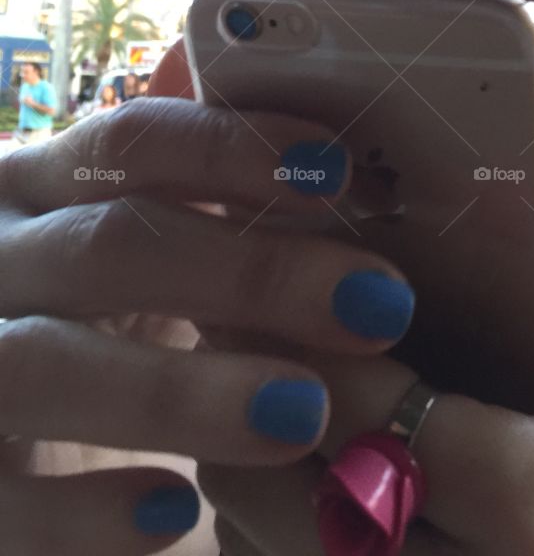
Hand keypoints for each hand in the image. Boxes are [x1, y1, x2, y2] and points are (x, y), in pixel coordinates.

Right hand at [0, 65, 415, 555]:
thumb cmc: (74, 312)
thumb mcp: (122, 245)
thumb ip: (205, 215)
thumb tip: (346, 202)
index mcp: (35, 186)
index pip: (128, 142)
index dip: (231, 150)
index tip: (337, 174)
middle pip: (109, 246)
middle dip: (250, 274)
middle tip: (377, 306)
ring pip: (44, 364)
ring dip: (179, 390)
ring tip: (302, 414)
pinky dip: (82, 511)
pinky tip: (176, 509)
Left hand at [202, 137, 533, 555]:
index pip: (378, 416)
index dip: (317, 344)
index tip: (294, 271)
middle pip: (289, 487)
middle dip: (262, 393)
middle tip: (253, 306)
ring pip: (262, 542)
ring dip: (250, 453)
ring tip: (259, 367)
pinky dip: (271, 517)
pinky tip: (295, 451)